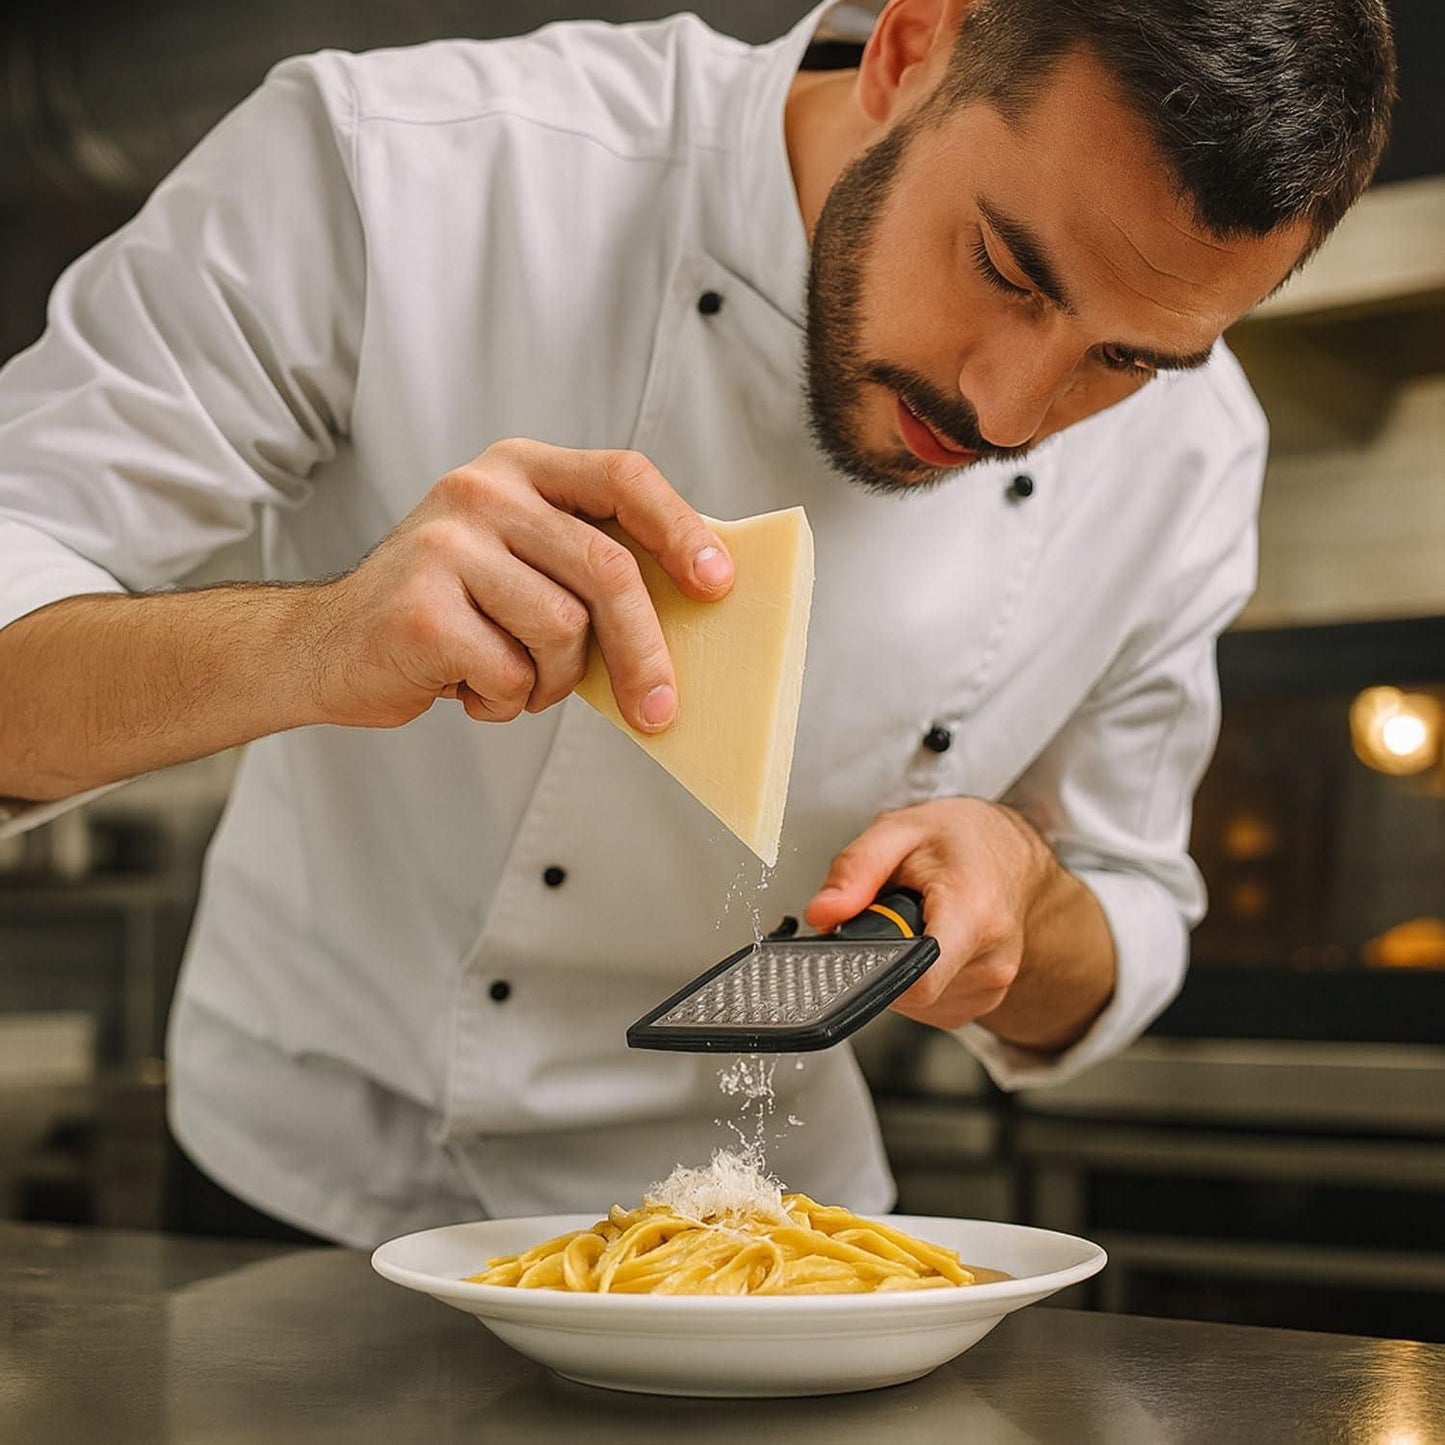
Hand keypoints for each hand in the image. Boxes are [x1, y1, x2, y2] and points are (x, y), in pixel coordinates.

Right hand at [309, 440, 733, 729]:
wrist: (325, 646)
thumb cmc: (445, 610)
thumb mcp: (515, 559)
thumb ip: (584, 562)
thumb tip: (691, 612)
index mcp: (519, 469)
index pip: (624, 477)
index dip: (681, 529)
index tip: (717, 584)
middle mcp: (482, 492)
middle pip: (607, 570)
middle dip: (644, 652)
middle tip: (659, 710)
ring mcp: (445, 545)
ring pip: (563, 631)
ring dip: (552, 682)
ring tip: (513, 680)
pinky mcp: (420, 608)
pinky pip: (511, 675)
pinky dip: (504, 702)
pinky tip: (466, 688)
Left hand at [804, 798, 1115, 1049]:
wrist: (1012, 850)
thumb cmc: (963, 838)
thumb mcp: (900, 829)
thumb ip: (855, 869)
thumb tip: (821, 914)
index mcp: (973, 914)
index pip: (918, 981)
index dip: (874, 970)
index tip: (856, 946)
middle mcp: (990, 961)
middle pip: (905, 989)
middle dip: (881, 954)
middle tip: (890, 913)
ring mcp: (990, 988)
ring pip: (912, 1000)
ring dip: (897, 965)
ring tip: (914, 922)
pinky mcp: (982, 1002)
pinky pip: (927, 1005)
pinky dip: (913, 976)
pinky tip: (925, 942)